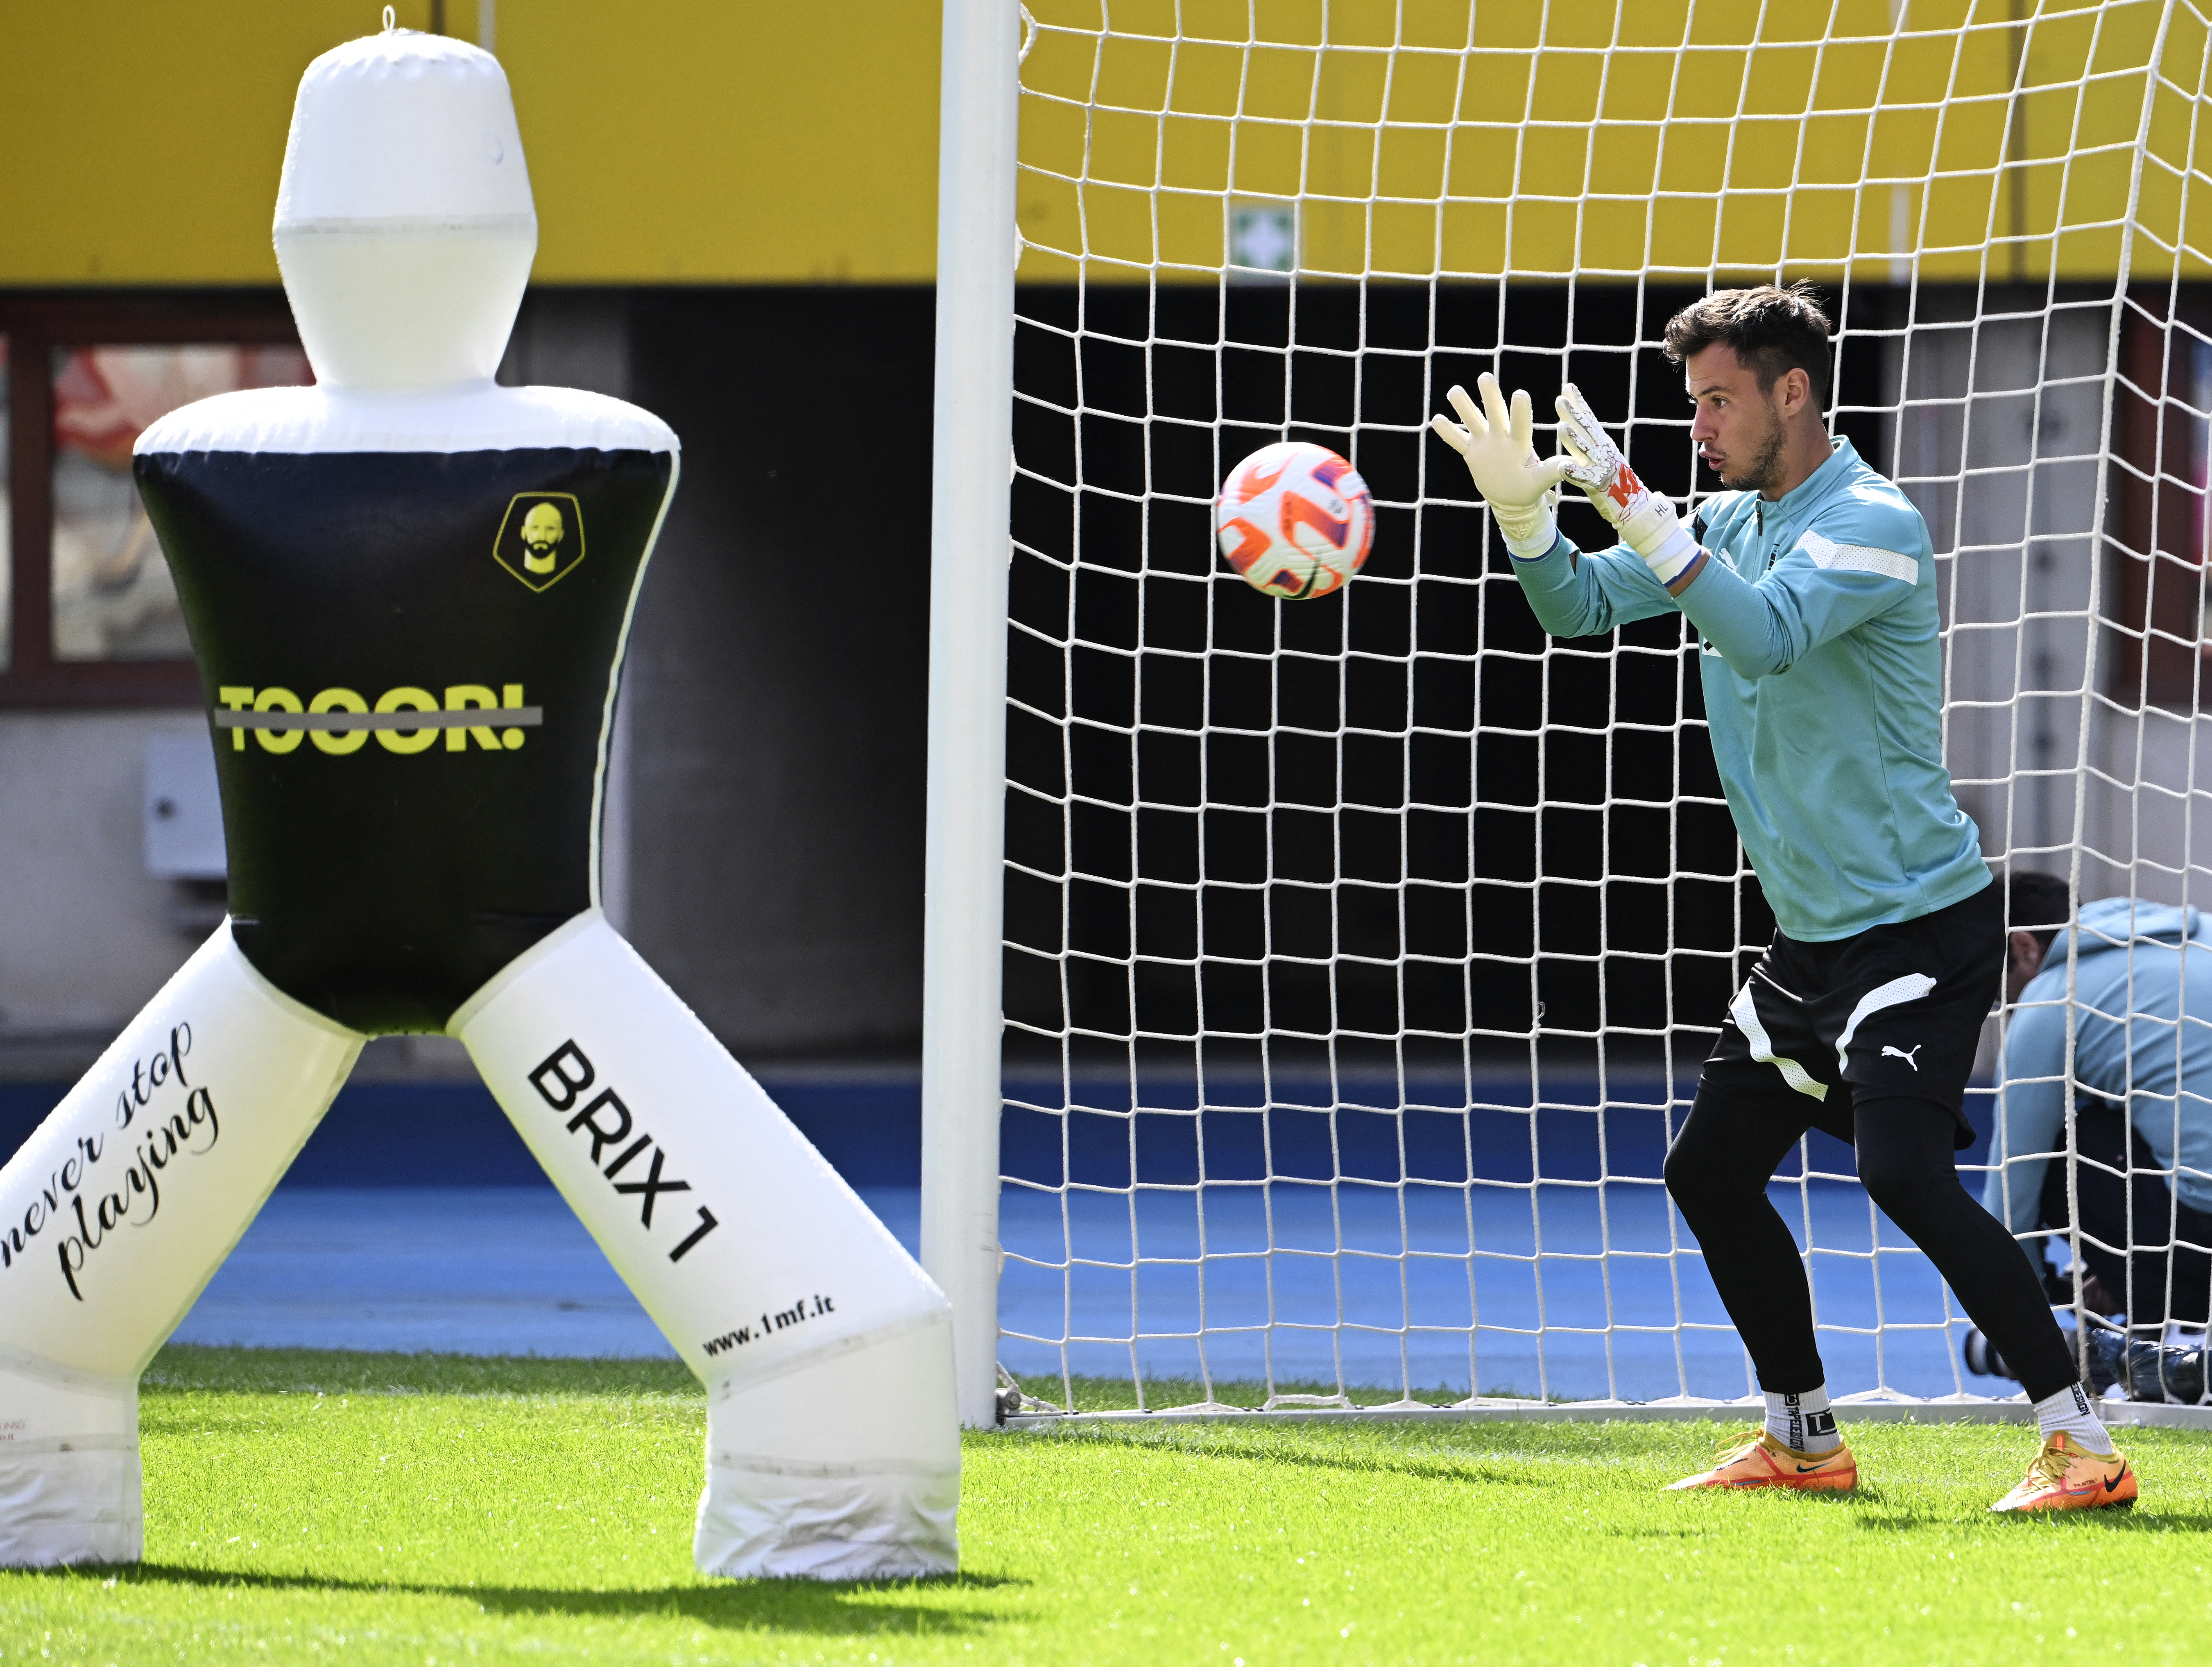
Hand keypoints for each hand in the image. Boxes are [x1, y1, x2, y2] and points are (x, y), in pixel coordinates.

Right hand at [1430, 373, 1569, 558]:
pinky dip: (1448, 432)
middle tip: (1485, 376)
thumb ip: (1551, 472)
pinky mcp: (1472, 453)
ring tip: (1454, 391)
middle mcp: (1501, 437)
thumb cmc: (1529, 488)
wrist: (1511, 498)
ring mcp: (1485, 443)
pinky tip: (1436, 419)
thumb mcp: (1540, 482)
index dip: (1519, 410)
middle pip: (1495, 413)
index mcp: (1519, 443)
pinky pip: (1457, 441)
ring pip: (1472, 421)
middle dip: (1490, 396)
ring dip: (1464, 407)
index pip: (1520, 423)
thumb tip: (1570, 467)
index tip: (1519, 394)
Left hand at [1553, 383, 1701, 590]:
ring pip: (1585, 451)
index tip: (1568, 387)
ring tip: (1561, 427)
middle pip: (1587, 430)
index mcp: (1604, 445)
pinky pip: (1584, 479)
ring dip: (1574, 440)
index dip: (1580, 403)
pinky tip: (1564, 468)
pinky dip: (1575, 474)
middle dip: (1574, 414)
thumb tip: (1572, 428)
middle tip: (1560, 399)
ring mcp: (1603, 469)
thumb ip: (1586, 447)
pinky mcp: (1599, 486)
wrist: (1635, 508)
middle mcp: (1604, 453)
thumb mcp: (1600, 460)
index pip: (1590, 420)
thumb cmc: (1614, 484)